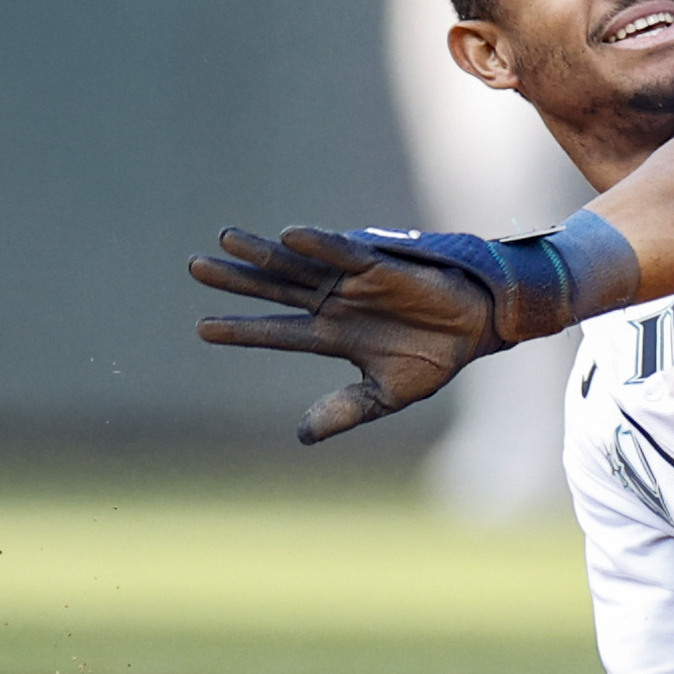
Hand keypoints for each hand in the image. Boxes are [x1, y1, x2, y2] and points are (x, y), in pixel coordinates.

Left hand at [191, 226, 504, 442]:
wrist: (478, 331)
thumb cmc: (435, 359)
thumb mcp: (386, 396)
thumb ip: (344, 410)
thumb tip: (301, 437)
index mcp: (333, 335)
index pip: (276, 332)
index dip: (240, 330)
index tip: (201, 329)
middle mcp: (335, 304)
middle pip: (275, 290)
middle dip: (236, 279)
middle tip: (195, 267)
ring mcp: (353, 282)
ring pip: (298, 265)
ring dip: (262, 253)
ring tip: (225, 240)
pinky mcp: (379, 266)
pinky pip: (343, 252)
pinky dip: (319, 244)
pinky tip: (290, 236)